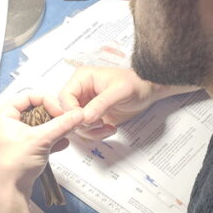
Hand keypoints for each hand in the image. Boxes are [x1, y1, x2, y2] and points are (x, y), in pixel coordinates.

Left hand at [0, 92, 83, 197]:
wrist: (5, 194)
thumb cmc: (9, 167)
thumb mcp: (40, 140)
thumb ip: (61, 125)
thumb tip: (75, 115)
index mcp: (2, 115)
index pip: (29, 95)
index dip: (48, 101)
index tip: (60, 112)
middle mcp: (4, 124)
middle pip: (35, 110)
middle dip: (52, 116)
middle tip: (64, 121)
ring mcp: (11, 138)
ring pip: (37, 126)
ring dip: (52, 129)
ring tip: (64, 132)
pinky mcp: (19, 151)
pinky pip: (37, 139)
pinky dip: (49, 140)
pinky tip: (60, 144)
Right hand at [59, 66, 183, 139]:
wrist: (148, 91)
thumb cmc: (136, 84)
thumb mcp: (120, 91)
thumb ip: (102, 103)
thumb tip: (85, 117)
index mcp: (82, 79)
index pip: (64, 97)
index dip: (71, 111)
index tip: (85, 120)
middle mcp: (80, 92)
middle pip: (67, 113)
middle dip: (82, 123)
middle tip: (100, 124)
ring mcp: (85, 105)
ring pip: (75, 124)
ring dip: (91, 131)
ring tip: (108, 128)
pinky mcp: (92, 117)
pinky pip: (86, 130)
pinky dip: (96, 134)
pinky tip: (110, 129)